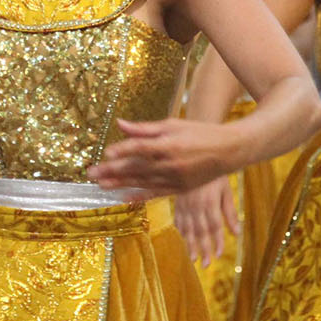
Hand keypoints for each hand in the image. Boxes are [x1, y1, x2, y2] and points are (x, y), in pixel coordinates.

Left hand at [85, 118, 226, 198]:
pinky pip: (154, 193)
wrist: (229, 150)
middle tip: (91, 173)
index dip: (122, 150)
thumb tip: (120, 124)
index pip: (140, 147)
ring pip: (141, 182)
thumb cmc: (199, 133)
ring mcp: (174, 178)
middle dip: (112, 171)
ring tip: (100, 185)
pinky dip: (138, 195)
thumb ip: (145, 128)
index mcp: (168, 144)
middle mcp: (170, 163)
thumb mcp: (173, 124)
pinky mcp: (179, 189)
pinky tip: (122, 197)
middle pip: (135, 167)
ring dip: (119, 184)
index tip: (106, 153)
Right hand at [173, 178, 239, 266]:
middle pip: (200, 232)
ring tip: (193, 259)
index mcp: (210, 203)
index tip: (220, 255)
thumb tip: (236, 233)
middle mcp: (196, 206)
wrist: (194, 157)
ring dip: (190, 245)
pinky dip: (181, 231)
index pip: (214, 227)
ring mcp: (185, 205)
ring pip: (188, 228)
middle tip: (206, 265)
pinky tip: (183, 240)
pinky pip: (178, 220)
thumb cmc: (215, 174)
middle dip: (203, 249)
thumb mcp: (226, 190)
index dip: (217, 242)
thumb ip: (230, 212)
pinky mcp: (177, 202)